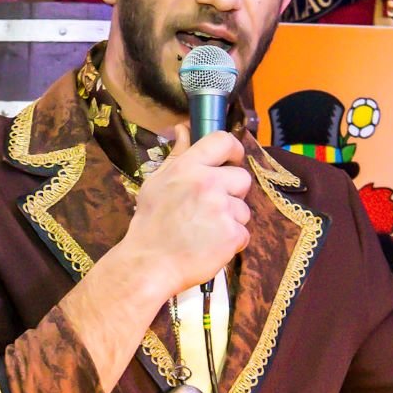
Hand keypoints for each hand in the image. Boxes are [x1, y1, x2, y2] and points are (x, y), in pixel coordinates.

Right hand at [120, 126, 250, 296]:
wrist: (148, 264)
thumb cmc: (151, 223)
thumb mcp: (157, 182)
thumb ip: (177, 155)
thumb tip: (183, 129)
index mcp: (188, 167)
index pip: (223, 141)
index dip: (233, 150)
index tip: (232, 160)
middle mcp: (208, 184)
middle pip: (242, 178)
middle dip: (232, 193)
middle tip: (211, 208)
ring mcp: (222, 209)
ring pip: (243, 210)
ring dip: (230, 220)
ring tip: (205, 231)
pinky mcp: (232, 235)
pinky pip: (243, 233)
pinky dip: (231, 242)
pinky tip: (210, 245)